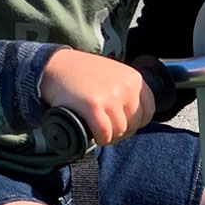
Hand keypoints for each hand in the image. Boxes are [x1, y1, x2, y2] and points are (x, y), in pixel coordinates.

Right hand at [39, 48, 154, 145]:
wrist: (56, 66)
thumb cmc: (84, 73)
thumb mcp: (114, 75)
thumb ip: (127, 92)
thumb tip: (136, 119)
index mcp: (134, 79)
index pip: (148, 112)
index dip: (135, 123)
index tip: (122, 124)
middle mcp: (126, 87)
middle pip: (134, 124)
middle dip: (121, 131)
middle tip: (106, 129)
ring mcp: (110, 96)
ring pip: (119, 131)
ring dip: (109, 136)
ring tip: (98, 130)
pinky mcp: (93, 106)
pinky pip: (105, 134)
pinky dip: (100, 139)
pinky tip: (92, 133)